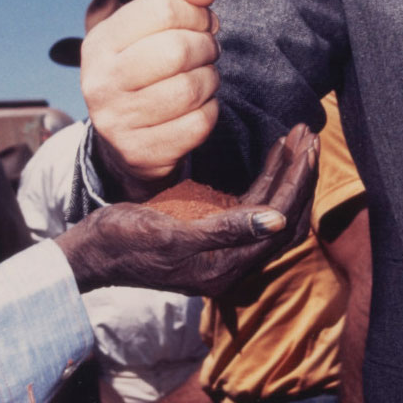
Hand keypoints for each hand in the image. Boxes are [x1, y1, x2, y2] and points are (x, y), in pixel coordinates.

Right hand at [56, 126, 316, 296]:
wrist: (94, 251)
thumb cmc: (125, 240)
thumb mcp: (172, 234)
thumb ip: (225, 229)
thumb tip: (275, 220)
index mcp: (227, 268)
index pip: (279, 222)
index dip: (297, 183)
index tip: (306, 146)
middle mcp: (234, 262)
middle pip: (285, 217)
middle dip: (300, 175)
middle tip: (308, 135)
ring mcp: (227, 248)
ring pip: (273, 209)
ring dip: (287, 173)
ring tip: (298, 136)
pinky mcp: (215, 233)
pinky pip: (254, 205)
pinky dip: (268, 178)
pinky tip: (275, 154)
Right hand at [81, 0, 222, 188]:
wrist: (127, 140)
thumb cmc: (147, 69)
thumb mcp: (151, 27)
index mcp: (100, 43)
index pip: (163, 9)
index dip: (195, 13)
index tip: (200, 24)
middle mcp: (100, 82)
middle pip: (178, 49)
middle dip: (206, 47)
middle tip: (206, 53)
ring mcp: (117, 121)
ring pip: (191, 88)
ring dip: (210, 80)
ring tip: (202, 79)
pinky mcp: (141, 152)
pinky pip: (198, 123)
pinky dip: (209, 111)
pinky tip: (198, 107)